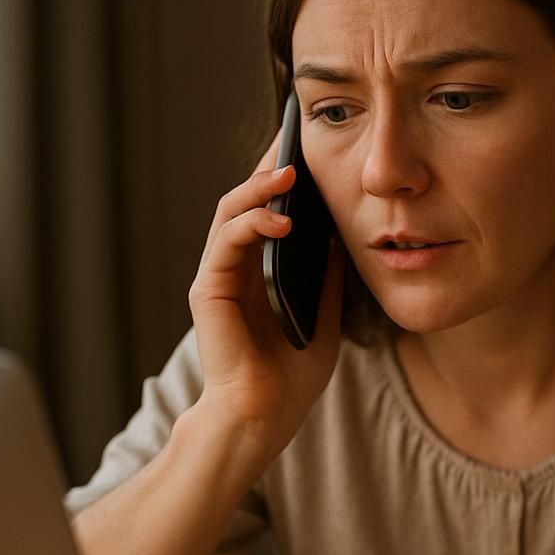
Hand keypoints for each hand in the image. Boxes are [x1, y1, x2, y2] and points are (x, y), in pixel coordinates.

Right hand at [186, 126, 345, 456]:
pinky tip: (282, 220)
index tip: (309, 148)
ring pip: (230, 211)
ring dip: (259, 187)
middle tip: (293, 137)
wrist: (262, 418)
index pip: (268, 211)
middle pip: (245, 200)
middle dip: (269, 167)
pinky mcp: (207, 289)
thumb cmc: (290, 378)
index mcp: (259, 272)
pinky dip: (251, 223)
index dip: (285, 179)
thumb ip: (329, 277)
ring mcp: (217, 276)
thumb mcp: (324, 316)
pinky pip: (226, 241)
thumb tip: (346, 235)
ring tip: (289, 172)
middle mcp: (234, 268)